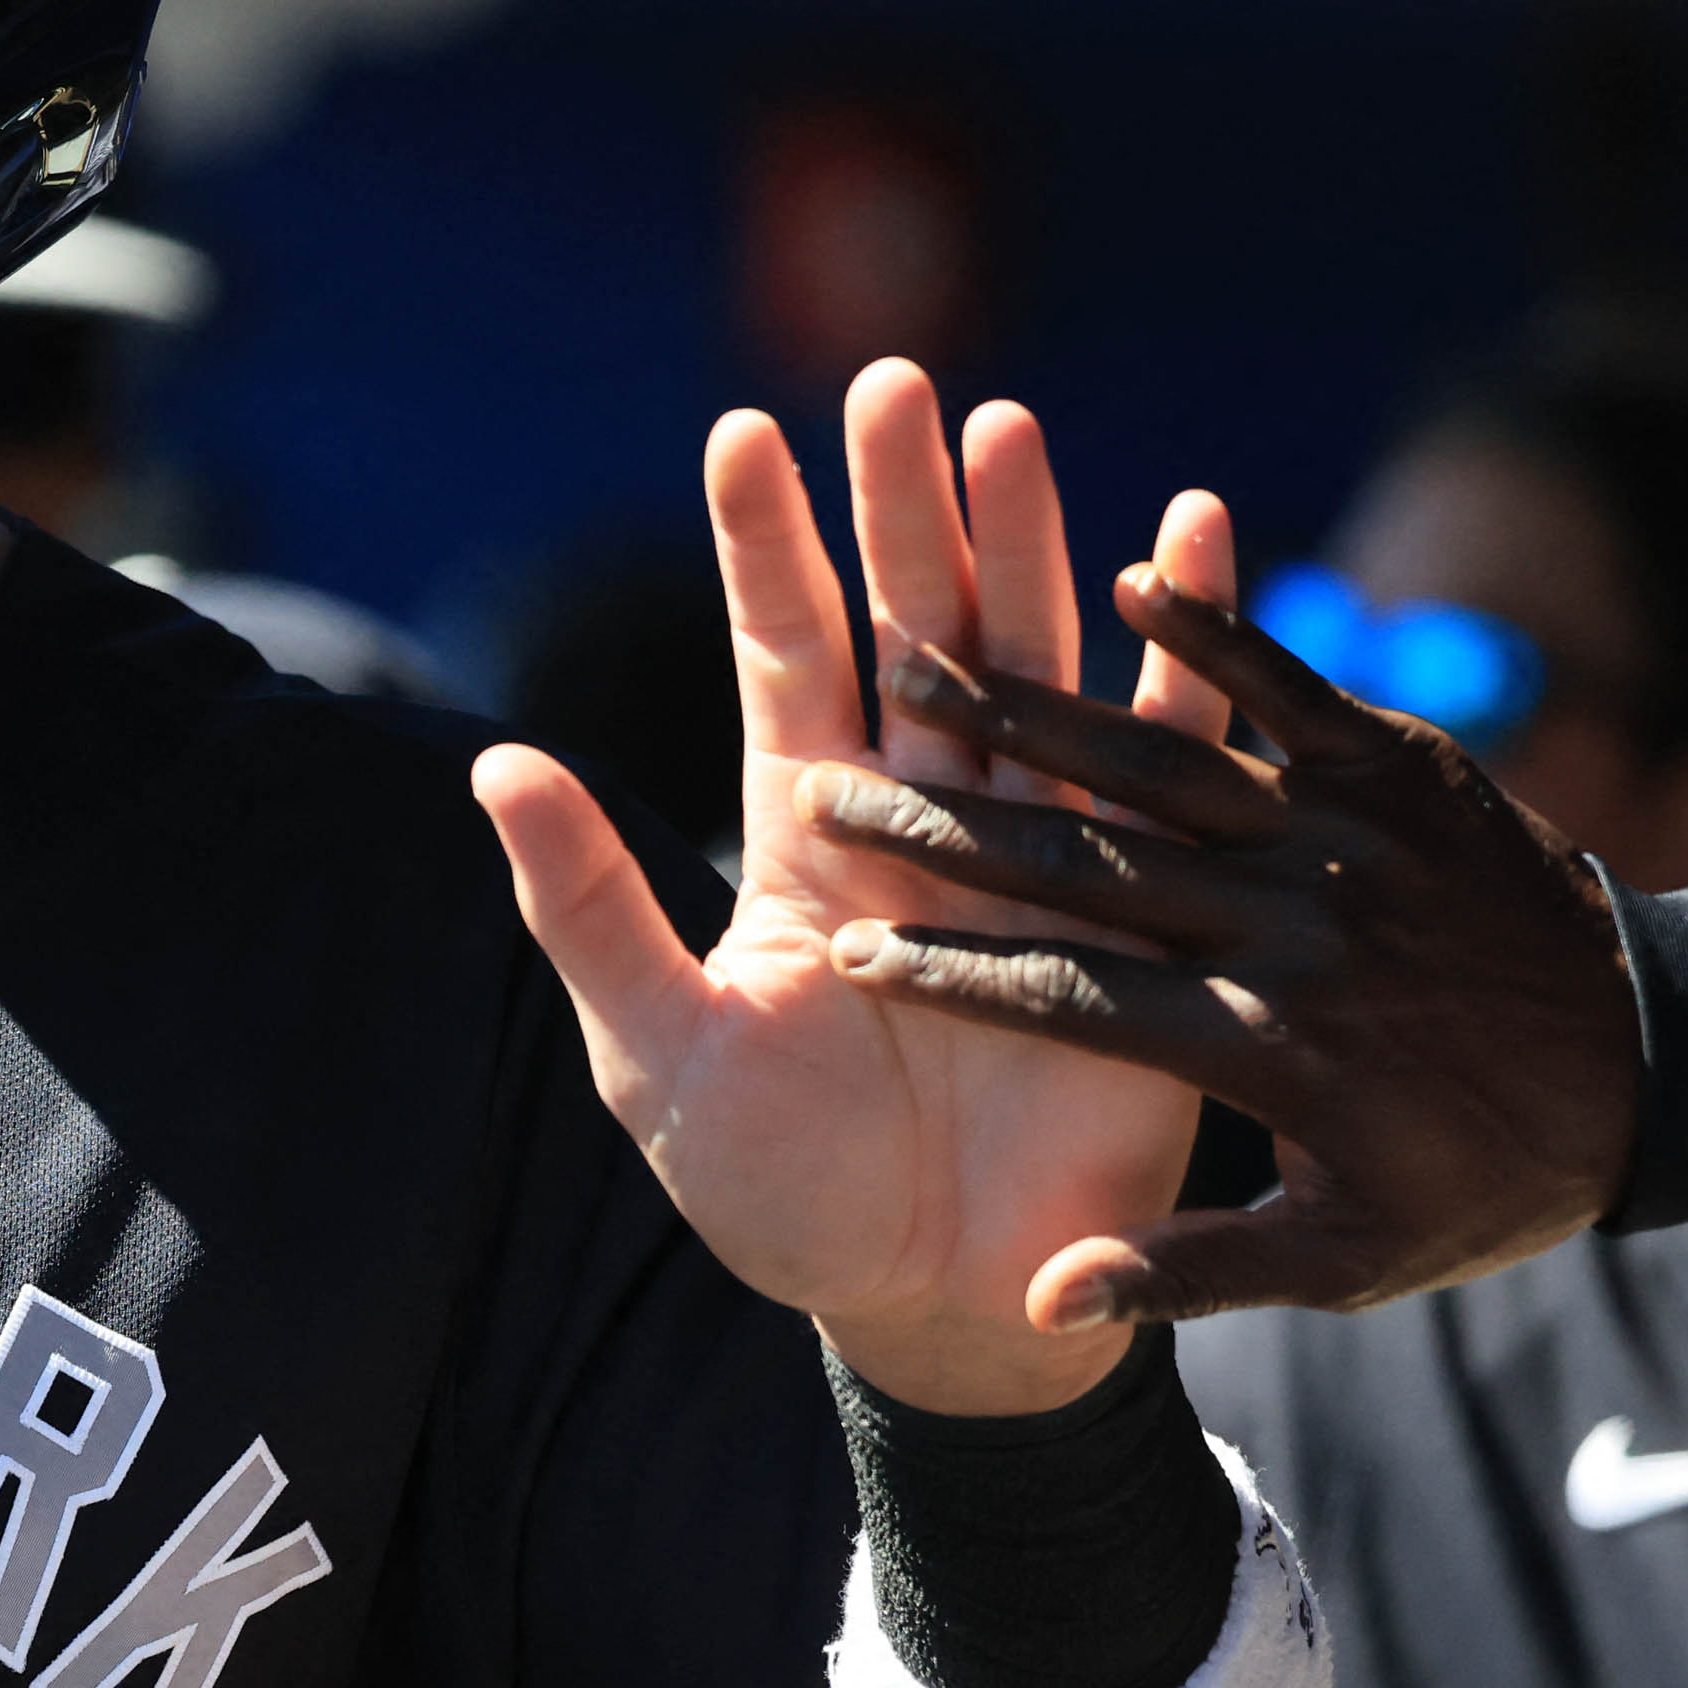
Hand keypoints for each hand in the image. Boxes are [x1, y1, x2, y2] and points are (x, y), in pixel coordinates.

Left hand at [476, 364, 1229, 1414]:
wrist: (932, 1306)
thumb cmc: (778, 1191)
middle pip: (911, 627)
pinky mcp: (1141, 907)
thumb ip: (588, 906)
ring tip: (1018, 430)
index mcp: (802, 833)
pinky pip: (1169, 759)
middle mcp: (919, 817)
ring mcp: (1033, 850)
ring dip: (1028, 549)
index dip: (765, 545)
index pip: (781, 654)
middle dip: (901, 505)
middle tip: (899, 380)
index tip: (743, 431)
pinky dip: (1183, 656)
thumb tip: (495, 762)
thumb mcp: (656, 1052)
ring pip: (1030, 666)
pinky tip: (1191, 538)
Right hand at [811, 559, 1644, 1321]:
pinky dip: (1214, 628)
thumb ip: (1190, 1271)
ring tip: (921, 659)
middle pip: (1082, 864)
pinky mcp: (1401, 766)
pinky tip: (1127, 575)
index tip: (846, 951)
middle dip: (942, 825)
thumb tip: (1041, 1295)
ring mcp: (1347, 836)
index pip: (1066, 1001)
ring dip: (1032, 708)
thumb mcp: (1346, 1260)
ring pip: (1160, 760)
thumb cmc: (1483, 1178)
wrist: (1666, 1075)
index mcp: (1262, 1048)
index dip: (948, 975)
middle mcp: (1292, 930)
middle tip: (828, 784)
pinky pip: (1292, 686)